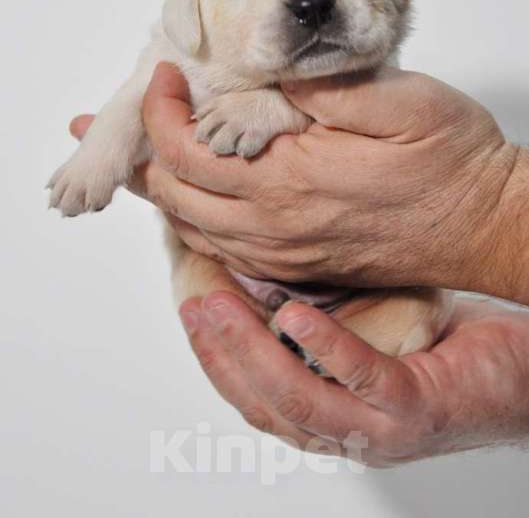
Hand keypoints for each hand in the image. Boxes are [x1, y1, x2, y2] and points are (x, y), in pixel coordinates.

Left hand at [70, 63, 528, 302]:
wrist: (485, 226)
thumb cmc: (452, 162)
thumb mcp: (401, 102)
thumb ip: (325, 87)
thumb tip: (265, 73)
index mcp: (290, 181)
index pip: (187, 149)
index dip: (160, 109)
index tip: (163, 74)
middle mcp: (275, 226)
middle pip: (172, 194)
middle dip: (136, 152)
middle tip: (110, 121)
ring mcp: (283, 252)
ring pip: (189, 225)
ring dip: (156, 186)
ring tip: (131, 156)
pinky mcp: (297, 265)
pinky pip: (219, 247)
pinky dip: (190, 216)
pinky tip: (187, 194)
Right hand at [178, 292, 528, 466]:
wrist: (526, 373)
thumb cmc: (450, 348)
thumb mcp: (373, 330)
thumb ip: (327, 318)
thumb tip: (275, 274)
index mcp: (334, 416)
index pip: (256, 399)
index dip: (216, 359)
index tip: (192, 314)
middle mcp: (350, 433)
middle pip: (266, 404)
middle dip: (221, 353)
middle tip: (194, 306)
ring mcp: (383, 428)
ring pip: (300, 400)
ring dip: (253, 351)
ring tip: (221, 307)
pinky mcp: (419, 409)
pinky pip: (363, 380)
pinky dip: (325, 348)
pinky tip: (295, 316)